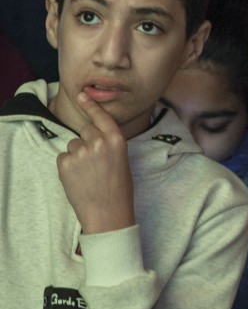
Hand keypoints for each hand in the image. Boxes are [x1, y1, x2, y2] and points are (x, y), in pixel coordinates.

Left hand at [57, 92, 135, 234]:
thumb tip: (92, 135)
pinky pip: (63, 157)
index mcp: (116, 140)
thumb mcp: (122, 160)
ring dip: (77, 155)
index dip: (90, 105)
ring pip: (73, 144)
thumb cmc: (119, 189)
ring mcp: (80, 152)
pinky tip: (78, 178)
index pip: (101, 116)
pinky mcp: (66, 163)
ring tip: (87, 173)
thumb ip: (108, 144)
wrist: (108, 213)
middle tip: (94, 160)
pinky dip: (68, 166)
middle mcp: (98, 142)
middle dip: (87, 140)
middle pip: (85, 130)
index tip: (81, 95)